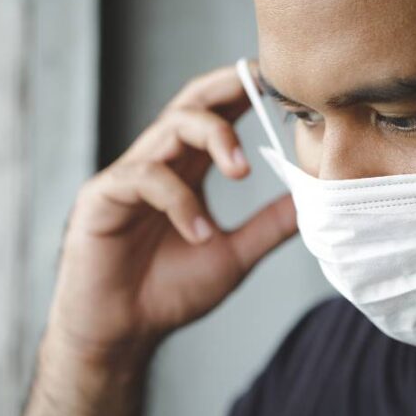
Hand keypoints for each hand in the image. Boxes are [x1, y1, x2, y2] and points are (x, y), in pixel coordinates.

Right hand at [45, 65, 296, 366]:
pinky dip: (180, 201)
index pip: (215, 116)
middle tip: (262, 85)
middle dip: (226, 87)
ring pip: (171, 128)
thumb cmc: (171, 291)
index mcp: (187, 171)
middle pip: (190, 103)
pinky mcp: (104, 197)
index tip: (279, 83)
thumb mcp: (235, 254)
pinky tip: (199, 233)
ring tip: (243, 172)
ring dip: (214, 139)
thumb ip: (269, 225)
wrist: (125, 332)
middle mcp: (160, 164)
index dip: (243, 93)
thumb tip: (311, 201)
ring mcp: (130, 177)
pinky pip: (145, 178)